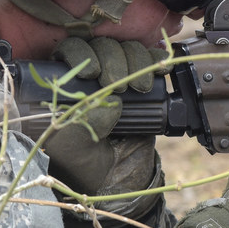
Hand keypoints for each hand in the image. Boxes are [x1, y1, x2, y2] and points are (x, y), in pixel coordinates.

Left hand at [42, 37, 164, 194]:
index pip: (70, 52)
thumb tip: (112, 101)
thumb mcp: (73, 145)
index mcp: (66, 85)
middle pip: (103, 46)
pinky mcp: (144, 86)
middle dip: (113, 59)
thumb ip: (85, 122)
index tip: (92, 73)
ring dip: (136, 60)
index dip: (80, 53)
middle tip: (118, 84)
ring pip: (128, 50)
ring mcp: (120, 78)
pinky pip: (152, 62)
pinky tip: (162, 66)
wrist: (115, 181)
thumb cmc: (82, 164)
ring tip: (140, 87)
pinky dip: (158, 60)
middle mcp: (92, 77)